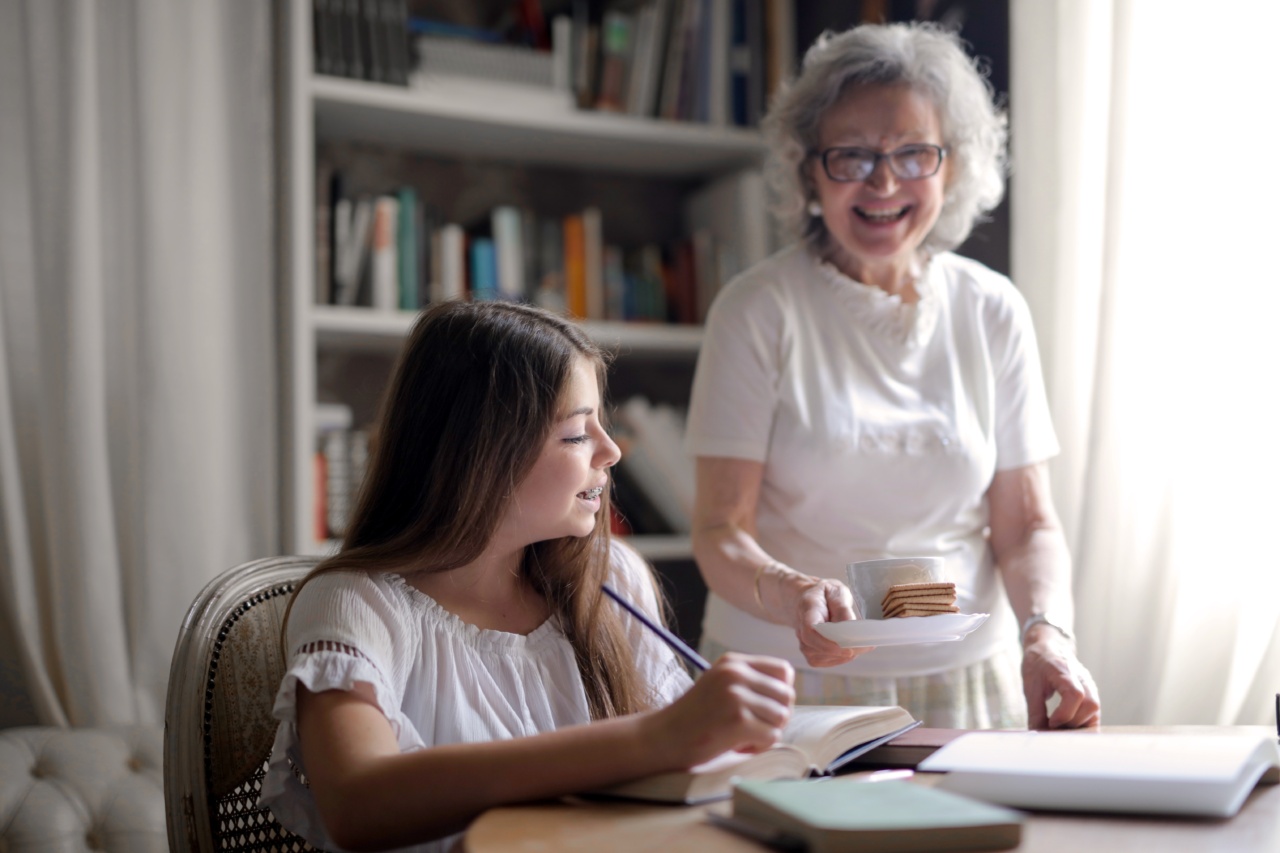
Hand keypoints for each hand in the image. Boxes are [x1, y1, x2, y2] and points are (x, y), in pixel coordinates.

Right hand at [646, 653, 794, 768]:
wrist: (663, 737)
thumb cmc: (695, 717)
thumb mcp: (720, 686)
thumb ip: (750, 682)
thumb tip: (789, 694)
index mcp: (733, 662)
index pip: (784, 670)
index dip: (780, 693)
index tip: (762, 708)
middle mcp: (736, 674)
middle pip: (787, 695)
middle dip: (776, 716)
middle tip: (753, 727)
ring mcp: (736, 696)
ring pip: (782, 716)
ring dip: (767, 733)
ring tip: (743, 736)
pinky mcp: (738, 720)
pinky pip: (772, 736)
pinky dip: (759, 747)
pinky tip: (738, 745)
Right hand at [789, 577, 873, 666]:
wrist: (808, 600)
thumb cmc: (824, 595)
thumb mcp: (836, 591)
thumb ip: (842, 607)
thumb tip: (851, 625)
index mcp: (807, 609)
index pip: (810, 631)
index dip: (827, 644)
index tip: (847, 649)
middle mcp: (800, 629)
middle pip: (817, 648)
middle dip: (843, 650)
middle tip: (867, 646)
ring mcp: (803, 643)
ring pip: (822, 657)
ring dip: (844, 655)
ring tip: (860, 645)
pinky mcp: (810, 653)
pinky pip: (825, 661)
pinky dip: (840, 658)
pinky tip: (849, 648)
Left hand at [1021, 629, 1100, 728]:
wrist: (1048, 648)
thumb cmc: (1038, 665)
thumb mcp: (1030, 687)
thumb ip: (1035, 712)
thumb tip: (1036, 734)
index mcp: (1065, 671)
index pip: (1075, 694)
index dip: (1065, 713)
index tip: (1051, 722)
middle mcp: (1083, 679)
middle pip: (1091, 704)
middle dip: (1073, 722)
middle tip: (1054, 726)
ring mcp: (1090, 686)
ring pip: (1096, 711)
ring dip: (1079, 724)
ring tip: (1060, 727)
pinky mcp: (1091, 694)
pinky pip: (1094, 713)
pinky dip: (1083, 723)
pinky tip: (1068, 726)